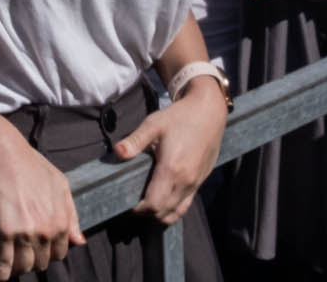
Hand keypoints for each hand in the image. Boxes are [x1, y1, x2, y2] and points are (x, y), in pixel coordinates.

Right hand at [0, 130, 84, 280]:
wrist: (3, 156)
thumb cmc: (32, 167)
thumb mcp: (61, 186)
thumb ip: (71, 215)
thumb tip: (80, 241)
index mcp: (61, 221)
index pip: (59, 254)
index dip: (48, 252)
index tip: (38, 247)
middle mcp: (45, 231)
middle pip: (41, 262)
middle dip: (33, 259)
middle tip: (22, 250)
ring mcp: (24, 234)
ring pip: (24, 267)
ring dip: (17, 267)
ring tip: (10, 260)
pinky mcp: (2, 234)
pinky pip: (3, 265)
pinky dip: (1, 273)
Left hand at [113, 79, 223, 225]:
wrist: (209, 111)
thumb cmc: (179, 116)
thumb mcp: (154, 124)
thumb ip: (135, 141)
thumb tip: (117, 152)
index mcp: (172, 169)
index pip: (153, 204)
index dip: (138, 209)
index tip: (128, 201)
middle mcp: (185, 181)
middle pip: (163, 212)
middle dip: (147, 212)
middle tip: (134, 201)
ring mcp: (195, 183)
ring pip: (176, 212)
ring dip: (160, 214)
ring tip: (147, 202)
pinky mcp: (201, 181)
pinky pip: (186, 205)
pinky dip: (173, 209)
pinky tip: (164, 199)